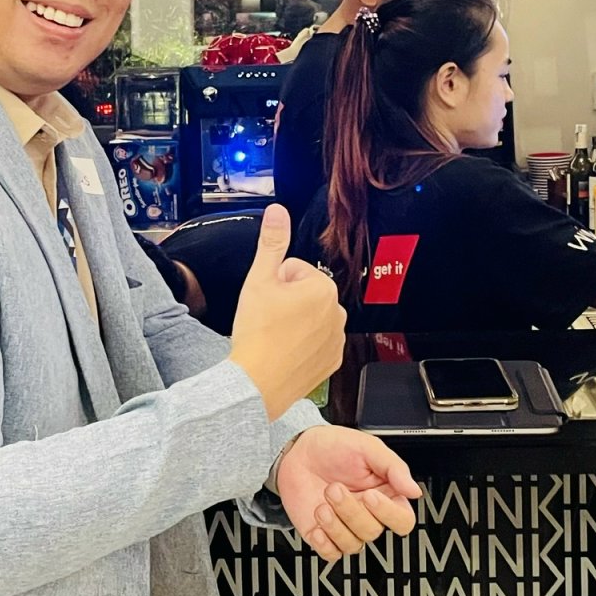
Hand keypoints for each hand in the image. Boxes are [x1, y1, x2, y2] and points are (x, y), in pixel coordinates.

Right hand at [227, 204, 345, 420]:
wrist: (257, 384)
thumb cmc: (258, 334)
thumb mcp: (259, 280)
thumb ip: (271, 243)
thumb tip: (278, 211)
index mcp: (323, 289)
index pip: (293, 270)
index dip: (273, 282)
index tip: (264, 300)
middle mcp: (338, 313)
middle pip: (303, 294)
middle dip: (285, 301)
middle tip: (267, 319)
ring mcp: (337, 339)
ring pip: (309, 318)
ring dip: (293, 322)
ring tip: (274, 337)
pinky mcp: (332, 362)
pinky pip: (316, 343)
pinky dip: (301, 346)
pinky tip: (284, 353)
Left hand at [276, 424, 423, 561]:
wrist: (296, 451)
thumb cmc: (332, 446)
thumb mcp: (367, 447)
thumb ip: (394, 467)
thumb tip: (414, 490)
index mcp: (385, 495)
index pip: (402, 520)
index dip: (388, 513)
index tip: (370, 495)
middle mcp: (367, 514)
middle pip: (373, 531)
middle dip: (351, 510)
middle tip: (334, 488)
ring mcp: (345, 526)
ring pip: (353, 544)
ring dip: (335, 525)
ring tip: (322, 503)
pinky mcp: (324, 536)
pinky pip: (332, 554)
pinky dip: (324, 543)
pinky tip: (317, 523)